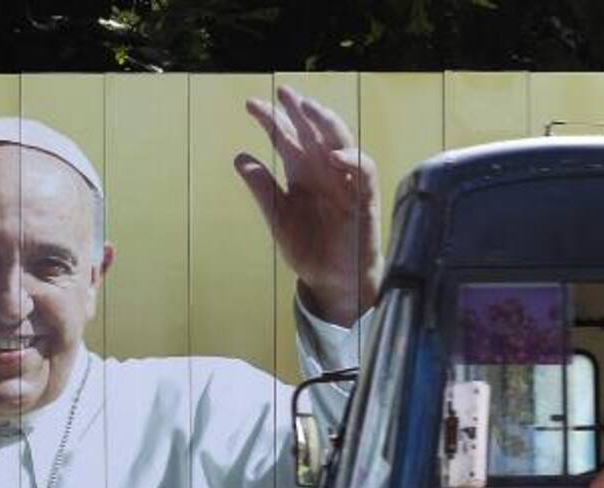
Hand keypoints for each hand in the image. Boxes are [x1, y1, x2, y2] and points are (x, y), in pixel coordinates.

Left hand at [235, 85, 381, 326]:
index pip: (287, 137)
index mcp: (301, 172)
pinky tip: (333, 154)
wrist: (332, 280)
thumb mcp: (278, 217)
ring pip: (340, 140)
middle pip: (312, 130)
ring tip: (308, 108)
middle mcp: (324, 170)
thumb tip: (239, 157)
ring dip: (326, 122)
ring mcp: (346, 180)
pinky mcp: (364, 198)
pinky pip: (363, 171)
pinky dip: (351, 159)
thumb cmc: (308, 248)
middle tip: (282, 91)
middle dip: (299, 109)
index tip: (250, 105)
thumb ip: (262, 188)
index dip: (271, 119)